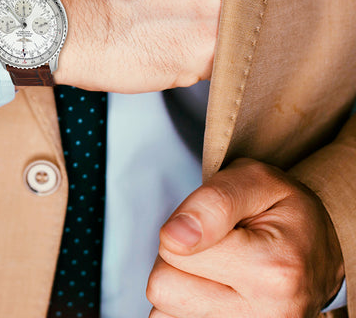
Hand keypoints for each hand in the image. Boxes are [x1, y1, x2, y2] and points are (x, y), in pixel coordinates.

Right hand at [52, 0, 225, 91]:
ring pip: (242, 28)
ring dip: (220, 34)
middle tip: (195, 10)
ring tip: (180, 30)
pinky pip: (226, 61)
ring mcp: (215, 9)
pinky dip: (205, 61)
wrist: (65, 18)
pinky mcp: (205, 54)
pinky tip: (174, 48)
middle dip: (231, 3)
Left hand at [147, 158, 344, 317]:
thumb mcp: (256, 180)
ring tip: (218, 267)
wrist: (322, 247)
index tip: (215, 222)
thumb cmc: (284, 209)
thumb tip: (173, 237)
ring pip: (165, 310)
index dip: (184, 226)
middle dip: (178, 259)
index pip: (172, 250)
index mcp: (273, 270)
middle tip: (214, 246)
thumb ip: (212, 202)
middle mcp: (267, 316)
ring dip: (183, 284)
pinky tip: (216, 289)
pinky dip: (188, 305)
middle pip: (163, 288)